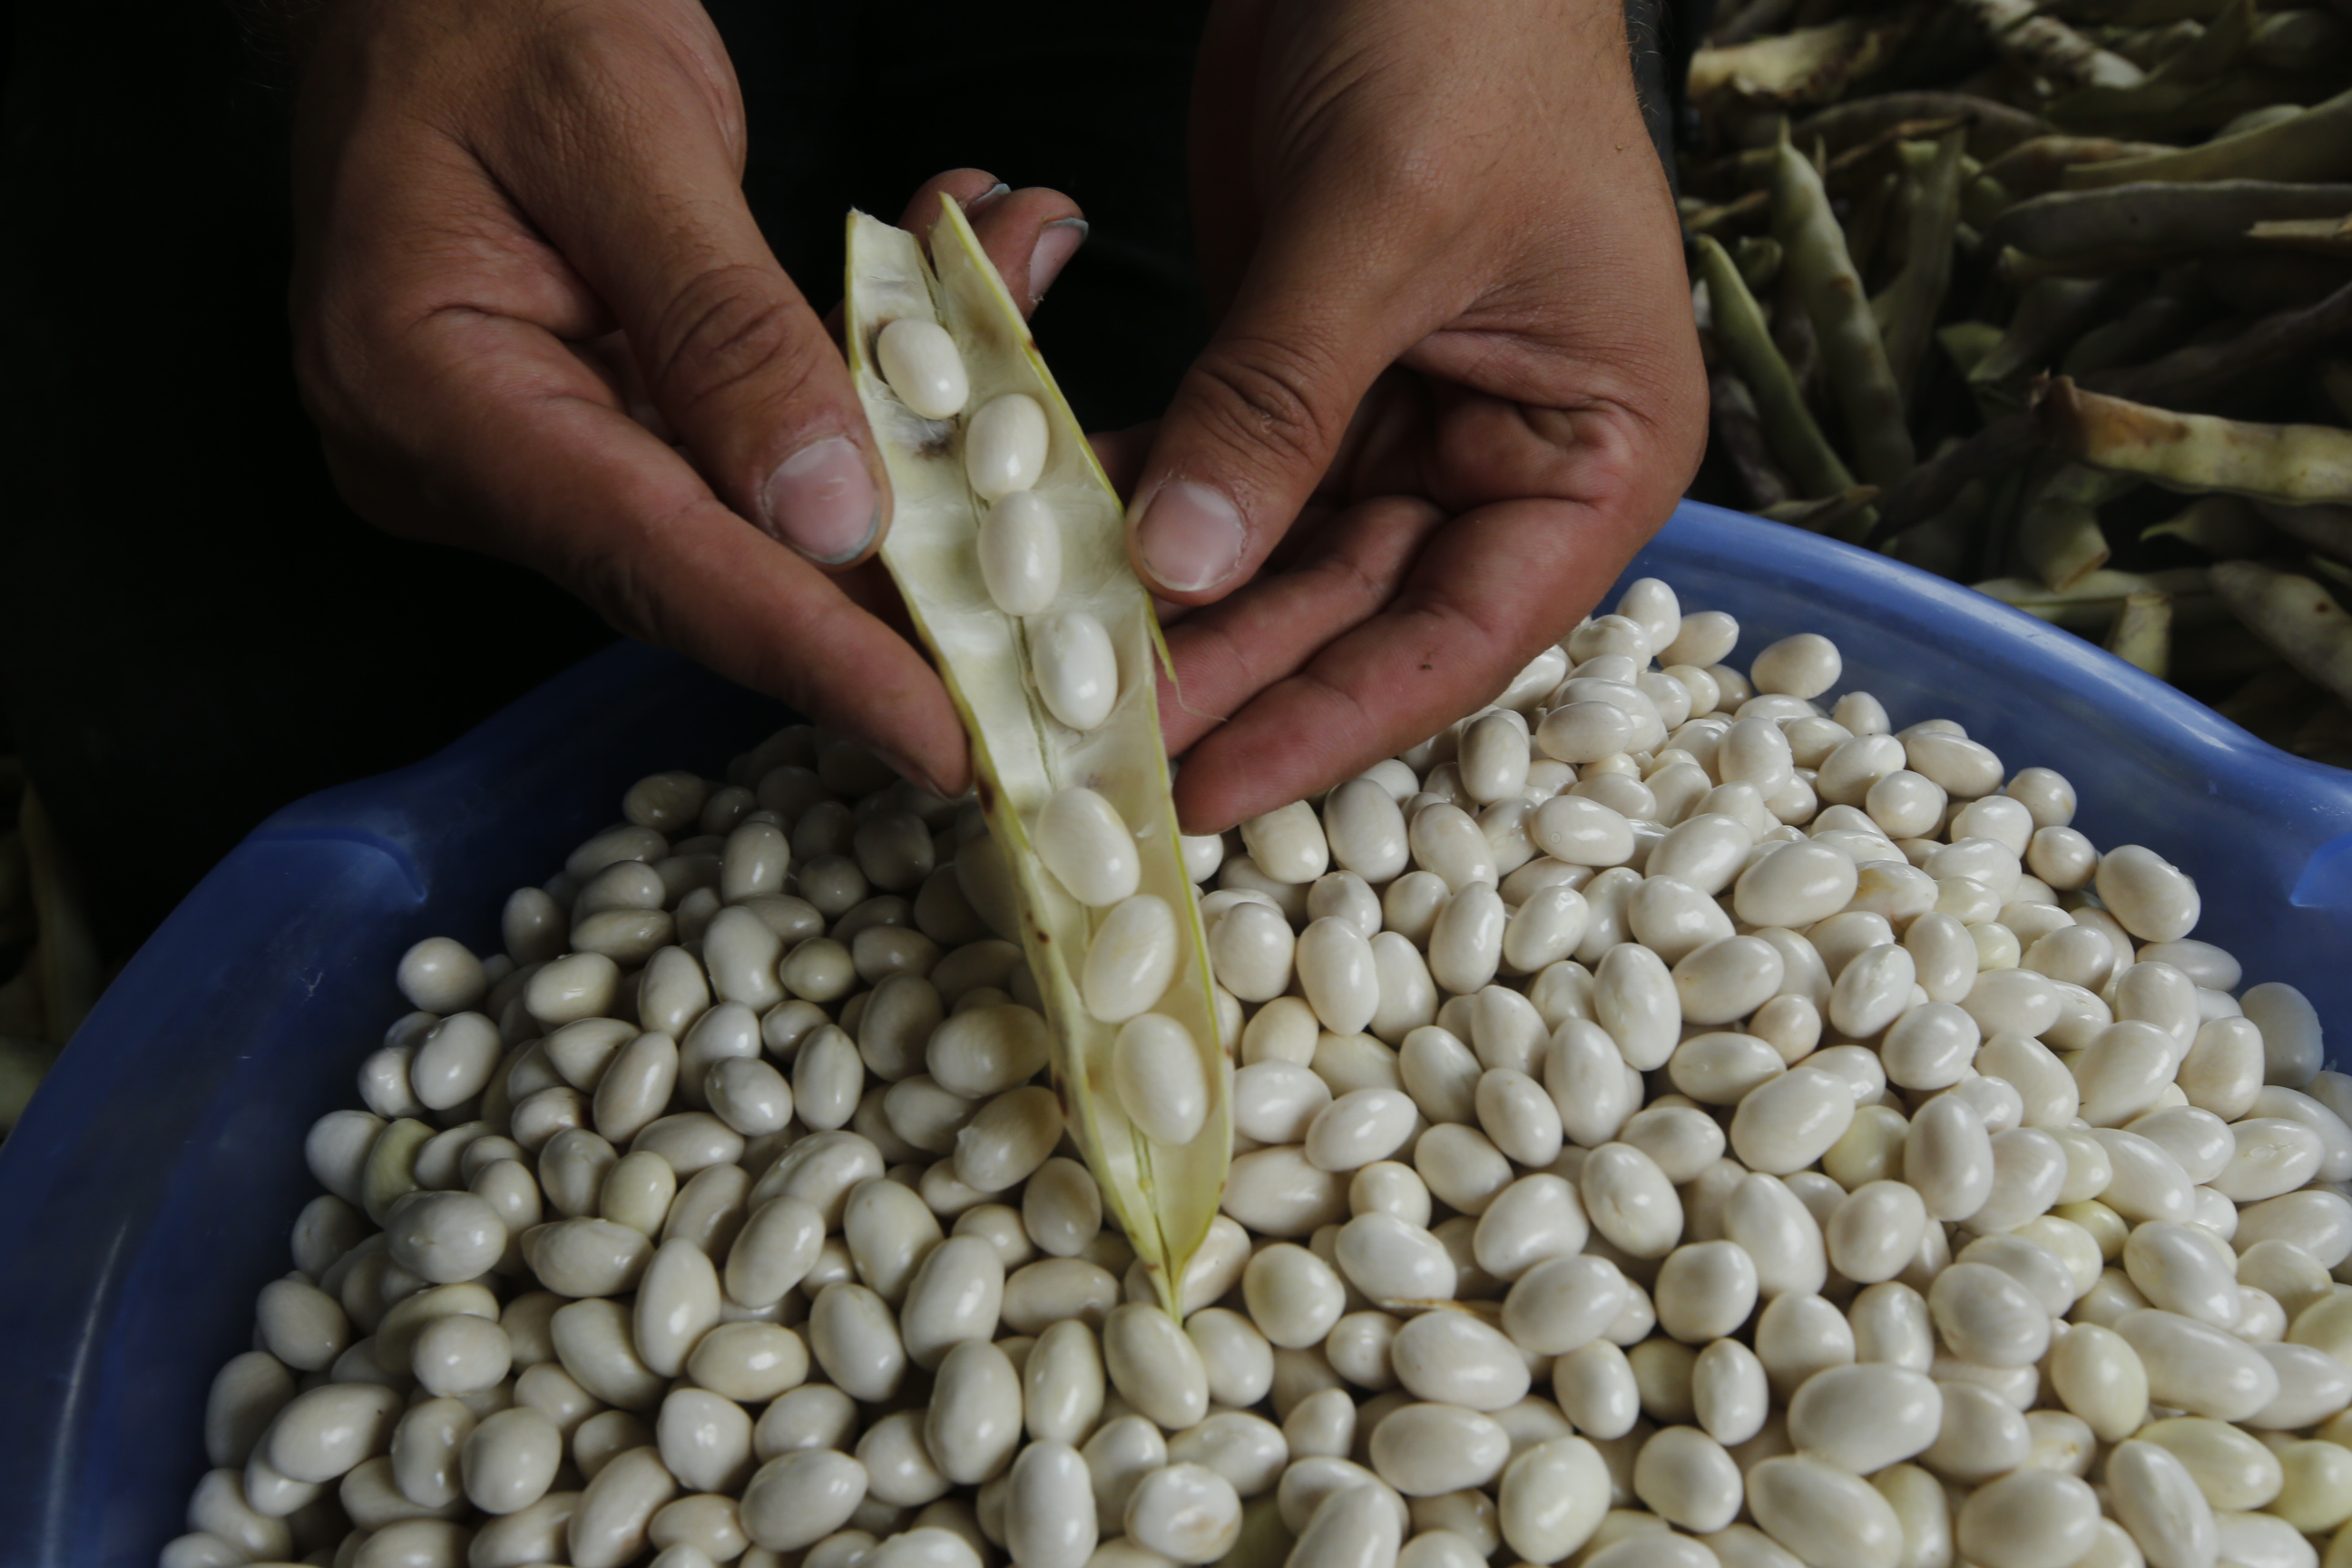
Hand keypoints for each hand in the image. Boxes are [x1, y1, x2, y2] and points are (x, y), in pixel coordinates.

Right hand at [288, 0, 1089, 796]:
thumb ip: (722, 321)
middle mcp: (456, 455)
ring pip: (738, 525)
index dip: (814, 658)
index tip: (949, 741)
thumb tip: (829, 516)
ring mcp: (516, 454)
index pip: (651, 562)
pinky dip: (853, 426)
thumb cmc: (497, 11)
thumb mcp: (623, 127)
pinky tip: (960, 373)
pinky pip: (734, 463)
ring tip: (1035, 463)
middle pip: (699, 576)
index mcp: (424, 386)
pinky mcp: (579, 432)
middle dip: (881, 623)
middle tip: (1032, 678)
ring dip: (897, 500)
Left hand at [1128, 0, 1708, 831]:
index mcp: (1591, 450)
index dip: (1332, 721)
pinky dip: (1143, 500)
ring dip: (1170, 604)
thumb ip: (1280, 403)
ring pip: (1276, 557)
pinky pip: (1222, 470)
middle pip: (1355, 613)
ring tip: (1055, 666)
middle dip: (1227, 672)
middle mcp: (1506, 456)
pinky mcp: (1307, 370)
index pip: (1461, 636)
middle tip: (1092, 740)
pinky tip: (1053, 544)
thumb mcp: (1378, 223)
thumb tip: (1183, 567)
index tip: (1211, 787)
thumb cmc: (1463, 32)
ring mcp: (1403, 416)